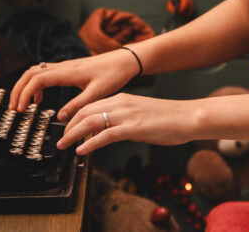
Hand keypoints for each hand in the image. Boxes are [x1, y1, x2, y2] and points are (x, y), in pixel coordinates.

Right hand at [8, 49, 139, 119]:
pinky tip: (40, 99)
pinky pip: (45, 74)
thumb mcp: (97, 93)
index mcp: (68, 72)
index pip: (37, 80)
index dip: (24, 94)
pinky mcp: (68, 69)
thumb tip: (61, 117)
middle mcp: (63, 67)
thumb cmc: (114, 74)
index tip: (20, 109)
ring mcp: (64, 66)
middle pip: (30, 73)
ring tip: (22, 104)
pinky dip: (36, 85)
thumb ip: (78, 105)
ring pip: (36, 71)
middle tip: (13, 107)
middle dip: (17, 89)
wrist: (124, 61)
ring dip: (25, 86)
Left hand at [55, 93, 198, 153]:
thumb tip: (107, 131)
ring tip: (64, 145)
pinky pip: (105, 135)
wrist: (188, 116)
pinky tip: (82, 150)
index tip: (66, 128)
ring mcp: (126, 115)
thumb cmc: (168, 117)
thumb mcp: (140, 113)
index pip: (90, 105)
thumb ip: (122, 119)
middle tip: (60, 139)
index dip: (74, 117)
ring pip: (91, 121)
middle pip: (85, 112)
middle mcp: (121, 103)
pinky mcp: (133, 128)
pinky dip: (90, 143)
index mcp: (122, 98)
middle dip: (68, 126)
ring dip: (73, 134)